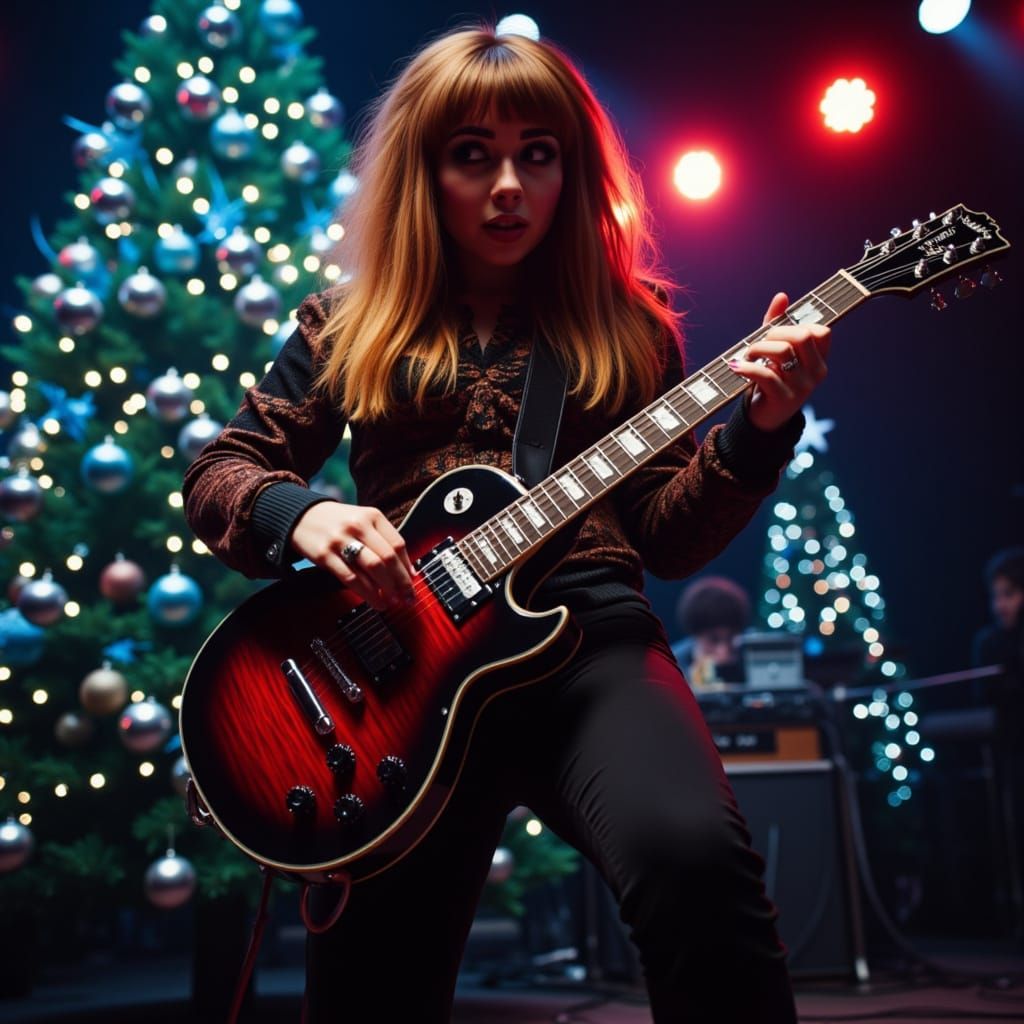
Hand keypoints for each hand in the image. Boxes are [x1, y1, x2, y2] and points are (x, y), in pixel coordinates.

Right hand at [290, 502, 416, 610]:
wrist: (301, 516)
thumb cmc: (339, 523)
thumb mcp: (363, 522)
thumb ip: (384, 541)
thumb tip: (408, 571)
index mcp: (372, 516)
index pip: (398, 544)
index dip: (407, 567)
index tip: (413, 583)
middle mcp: (358, 525)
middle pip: (387, 558)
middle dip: (401, 582)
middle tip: (407, 599)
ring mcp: (340, 540)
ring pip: (372, 569)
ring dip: (386, 590)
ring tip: (392, 603)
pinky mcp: (324, 555)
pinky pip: (351, 578)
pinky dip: (367, 593)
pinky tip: (375, 601)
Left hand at [727, 292, 829, 431]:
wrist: (765, 418)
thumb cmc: (771, 380)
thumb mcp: (775, 351)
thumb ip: (778, 324)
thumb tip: (782, 296)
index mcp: (820, 359)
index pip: (821, 331)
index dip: (795, 326)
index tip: (776, 335)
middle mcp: (817, 372)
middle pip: (802, 336)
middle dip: (774, 333)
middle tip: (757, 345)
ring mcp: (803, 387)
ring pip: (782, 351)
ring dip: (758, 348)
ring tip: (747, 356)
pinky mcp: (784, 398)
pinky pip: (766, 374)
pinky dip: (746, 367)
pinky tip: (736, 367)